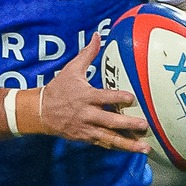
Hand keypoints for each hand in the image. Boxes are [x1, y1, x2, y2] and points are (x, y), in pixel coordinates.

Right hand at [30, 34, 151, 153]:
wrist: (40, 112)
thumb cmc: (59, 88)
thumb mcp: (71, 69)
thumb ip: (88, 54)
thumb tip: (98, 35)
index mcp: (86, 96)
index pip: (104, 97)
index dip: (118, 98)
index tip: (131, 98)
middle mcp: (87, 114)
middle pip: (110, 121)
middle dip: (128, 124)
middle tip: (144, 125)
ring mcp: (87, 128)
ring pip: (110, 137)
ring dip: (128, 143)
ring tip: (145, 148)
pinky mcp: (86, 138)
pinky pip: (104, 144)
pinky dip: (118, 147)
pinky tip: (133, 150)